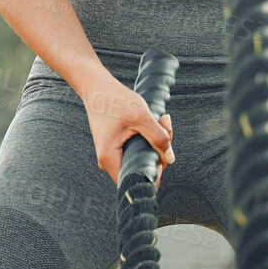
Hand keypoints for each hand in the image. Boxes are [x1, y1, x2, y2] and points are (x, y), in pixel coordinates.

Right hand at [82, 72, 173, 188]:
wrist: (97, 87)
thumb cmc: (114, 100)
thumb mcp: (141, 117)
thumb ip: (159, 138)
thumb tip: (170, 158)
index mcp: (110, 158)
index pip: (135, 181)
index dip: (153, 173)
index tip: (162, 155)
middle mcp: (108, 161)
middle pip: (140, 169)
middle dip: (159, 152)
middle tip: (166, 128)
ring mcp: (111, 155)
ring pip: (141, 158)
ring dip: (155, 143)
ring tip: (161, 121)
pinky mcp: (115, 147)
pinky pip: (136, 150)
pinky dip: (148, 139)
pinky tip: (153, 123)